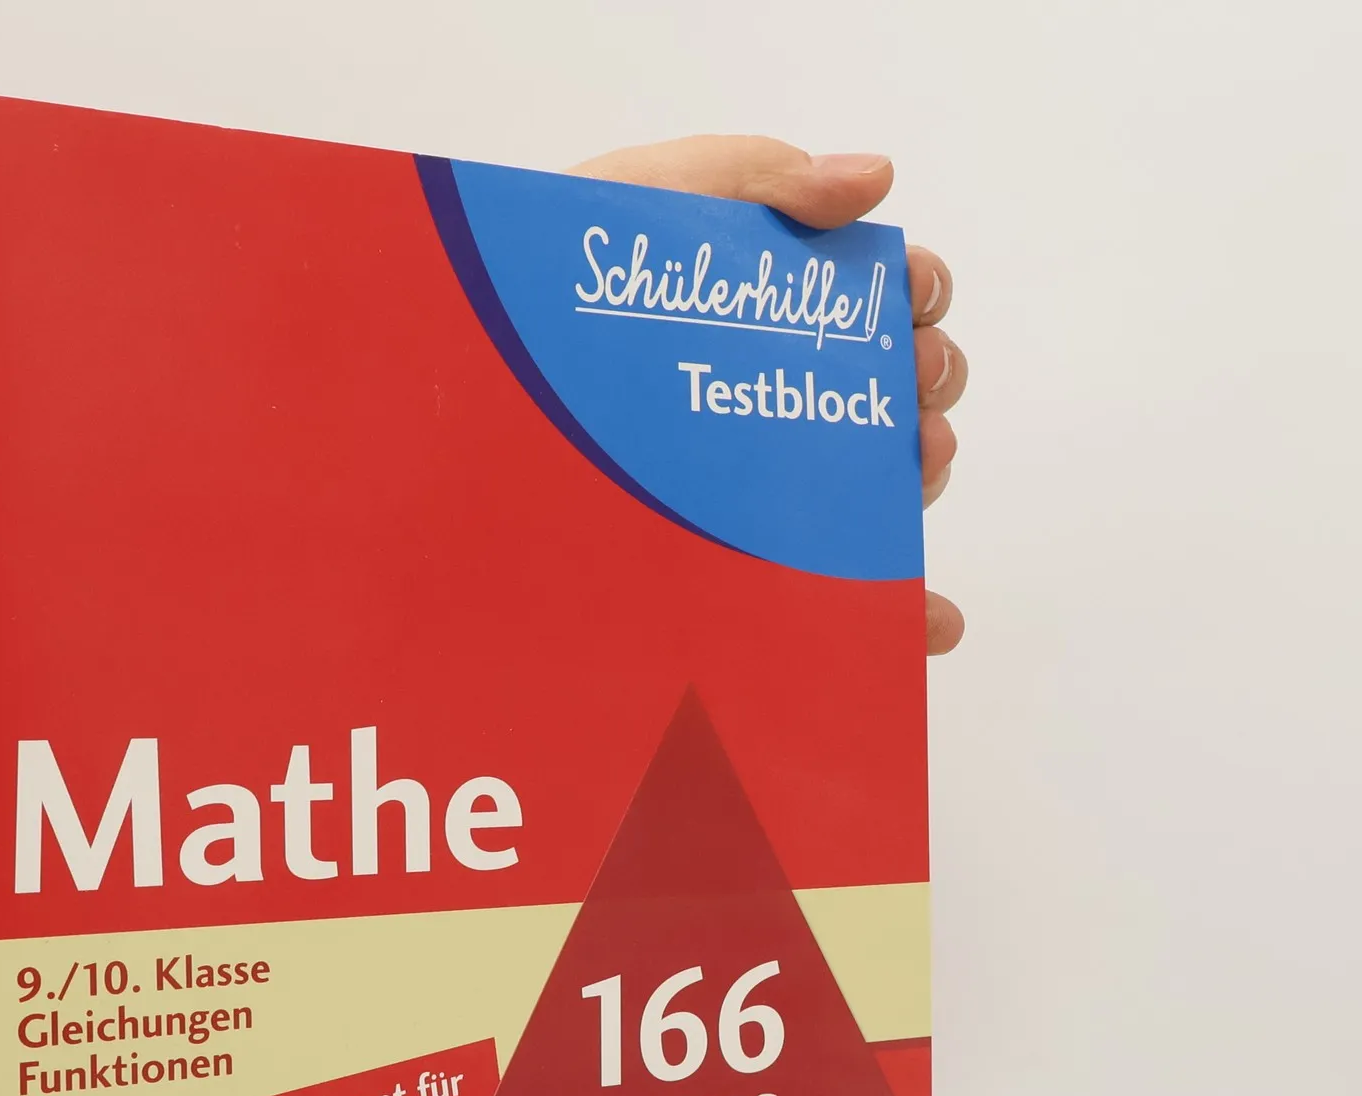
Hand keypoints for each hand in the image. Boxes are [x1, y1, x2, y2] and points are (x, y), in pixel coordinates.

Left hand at [571, 136, 965, 655]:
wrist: (456, 390)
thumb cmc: (536, 288)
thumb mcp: (641, 203)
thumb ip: (756, 180)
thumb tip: (875, 180)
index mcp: (754, 313)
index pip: (867, 303)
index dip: (912, 295)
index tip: (912, 300)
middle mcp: (760, 403)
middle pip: (887, 394)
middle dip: (925, 384)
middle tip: (911, 389)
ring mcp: (743, 493)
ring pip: (870, 491)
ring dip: (919, 478)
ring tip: (913, 469)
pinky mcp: (723, 571)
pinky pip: (820, 604)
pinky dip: (892, 618)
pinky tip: (929, 624)